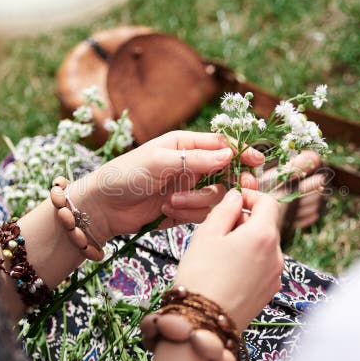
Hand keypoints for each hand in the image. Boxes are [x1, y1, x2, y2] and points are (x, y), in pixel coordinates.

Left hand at [72, 131, 263, 241]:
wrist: (103, 207)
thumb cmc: (124, 175)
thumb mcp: (158, 161)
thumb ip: (194, 159)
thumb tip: (228, 154)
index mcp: (185, 145)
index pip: (222, 145)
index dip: (242, 152)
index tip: (257, 161)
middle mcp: (191, 165)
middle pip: (227, 172)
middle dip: (232, 182)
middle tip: (240, 190)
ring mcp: (189, 188)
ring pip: (215, 196)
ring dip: (197, 202)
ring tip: (171, 203)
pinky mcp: (185, 210)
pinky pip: (202, 214)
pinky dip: (188, 215)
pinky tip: (167, 212)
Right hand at [173, 188, 283, 329]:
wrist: (203, 324)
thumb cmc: (201, 275)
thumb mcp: (207, 234)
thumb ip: (225, 209)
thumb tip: (236, 197)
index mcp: (263, 235)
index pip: (268, 202)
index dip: (250, 196)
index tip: (234, 200)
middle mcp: (277, 254)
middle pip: (266, 225)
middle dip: (245, 221)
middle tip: (218, 229)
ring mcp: (275, 275)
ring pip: (264, 246)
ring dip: (246, 241)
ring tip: (219, 253)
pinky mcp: (269, 292)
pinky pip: (263, 266)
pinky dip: (249, 261)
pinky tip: (227, 271)